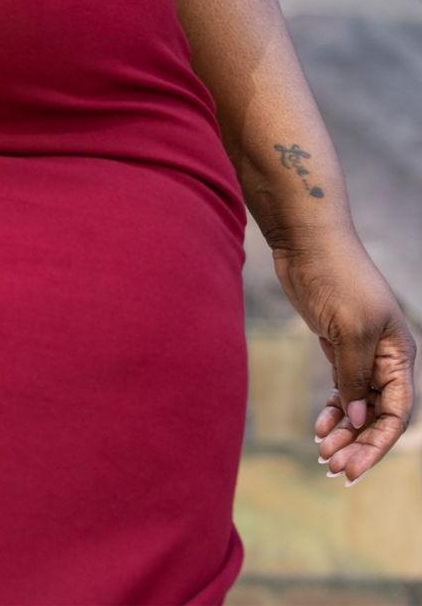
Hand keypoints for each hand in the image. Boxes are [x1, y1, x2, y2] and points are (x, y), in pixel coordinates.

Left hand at [274, 234, 416, 481]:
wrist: (306, 239)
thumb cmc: (336, 277)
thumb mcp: (349, 330)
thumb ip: (354, 376)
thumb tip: (356, 419)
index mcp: (400, 356)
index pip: (397, 413)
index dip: (378, 443)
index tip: (353, 467)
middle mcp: (386, 358)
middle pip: (378, 415)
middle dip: (359, 444)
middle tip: (333, 468)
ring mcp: (361, 353)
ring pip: (359, 405)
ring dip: (344, 432)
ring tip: (323, 454)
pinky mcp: (337, 345)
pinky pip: (341, 388)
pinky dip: (332, 410)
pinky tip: (319, 427)